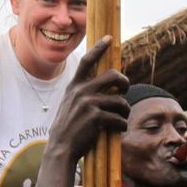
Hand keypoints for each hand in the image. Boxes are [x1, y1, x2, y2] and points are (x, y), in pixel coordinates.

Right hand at [47, 36, 129, 162]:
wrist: (61, 148)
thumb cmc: (69, 128)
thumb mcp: (70, 105)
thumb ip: (83, 93)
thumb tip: (105, 87)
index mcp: (74, 86)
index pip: (88, 61)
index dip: (99, 48)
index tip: (109, 38)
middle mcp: (81, 91)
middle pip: (113, 76)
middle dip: (125, 82)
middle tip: (125, 90)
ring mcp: (89, 104)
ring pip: (120, 101)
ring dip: (125, 110)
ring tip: (122, 117)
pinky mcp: (96, 118)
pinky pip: (119, 118)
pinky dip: (122, 125)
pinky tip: (118, 129)